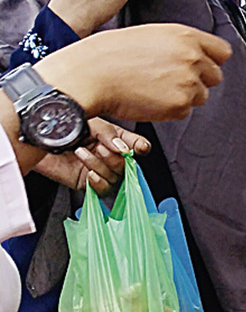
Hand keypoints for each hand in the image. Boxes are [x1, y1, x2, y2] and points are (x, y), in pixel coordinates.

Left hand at [33, 120, 151, 192]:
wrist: (38, 140)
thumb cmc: (61, 127)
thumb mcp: (90, 123)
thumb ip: (110, 134)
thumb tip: (124, 148)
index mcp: (114, 139)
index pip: (138, 146)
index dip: (140, 147)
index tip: (137, 147)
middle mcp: (110, 155)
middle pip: (128, 164)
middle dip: (113, 157)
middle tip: (99, 147)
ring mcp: (100, 169)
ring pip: (115, 176)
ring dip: (99, 165)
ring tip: (81, 153)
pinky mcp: (87, 182)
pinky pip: (103, 189)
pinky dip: (98, 182)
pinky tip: (88, 173)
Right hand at [38, 24, 230, 120]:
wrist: (89, 75)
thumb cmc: (111, 54)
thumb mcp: (150, 35)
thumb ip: (179, 44)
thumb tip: (199, 54)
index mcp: (185, 36)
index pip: (222, 52)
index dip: (211, 60)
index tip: (201, 66)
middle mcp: (192, 57)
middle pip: (215, 76)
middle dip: (198, 80)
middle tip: (168, 80)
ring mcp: (188, 82)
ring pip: (200, 96)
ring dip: (183, 96)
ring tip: (153, 87)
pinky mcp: (180, 104)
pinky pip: (184, 111)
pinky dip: (169, 109)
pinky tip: (148, 98)